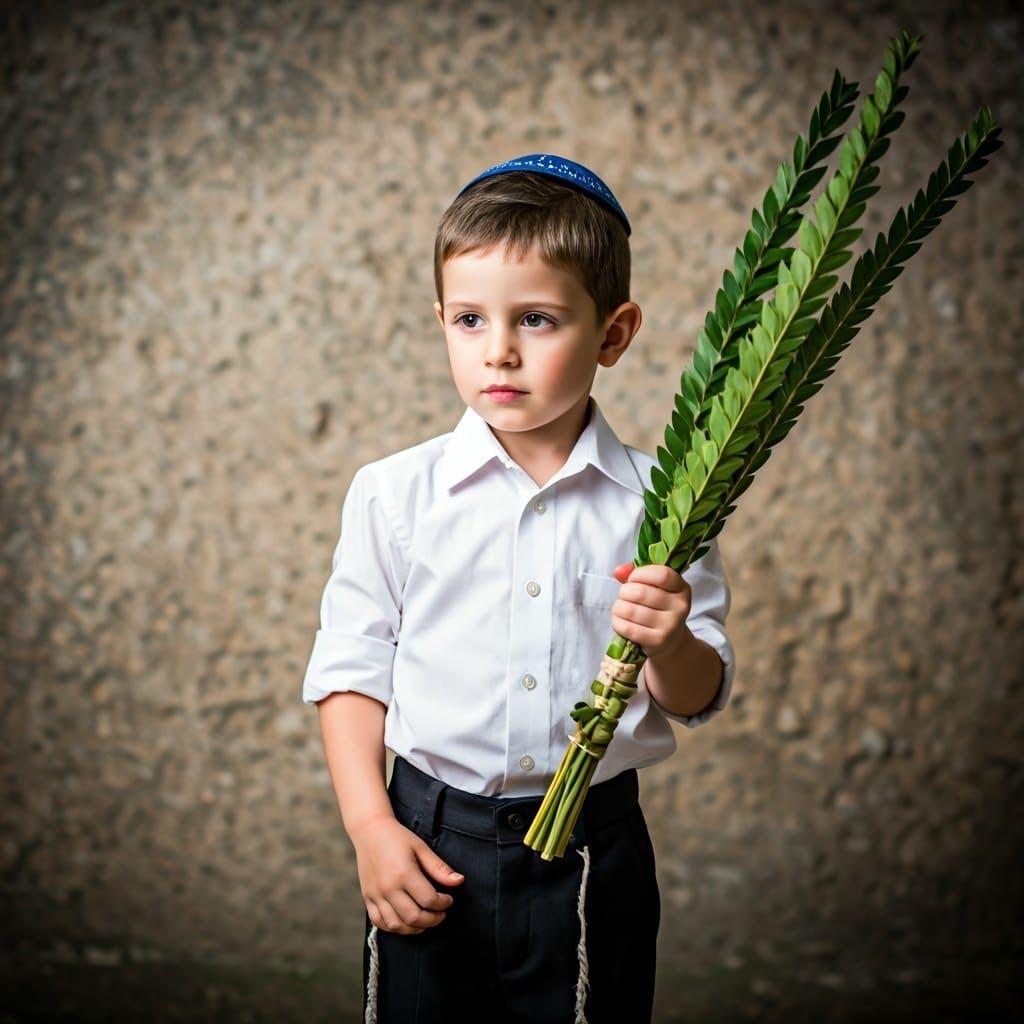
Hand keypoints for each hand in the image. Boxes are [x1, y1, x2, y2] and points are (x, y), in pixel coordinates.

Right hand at [348, 814, 464, 934]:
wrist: (369, 830)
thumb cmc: (397, 837)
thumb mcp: (421, 848)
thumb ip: (439, 868)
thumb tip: (459, 881)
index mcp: (404, 873)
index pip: (429, 900)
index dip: (443, 903)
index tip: (448, 899)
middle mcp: (388, 887)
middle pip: (414, 917)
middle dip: (432, 920)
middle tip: (441, 914)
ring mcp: (376, 895)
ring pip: (396, 925)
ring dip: (415, 928)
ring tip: (425, 920)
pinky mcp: (367, 898)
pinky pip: (379, 922)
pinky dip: (394, 927)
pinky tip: (406, 922)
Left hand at [611, 562, 693, 659]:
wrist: (670, 641)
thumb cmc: (657, 608)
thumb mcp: (653, 587)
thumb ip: (636, 574)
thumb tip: (618, 571)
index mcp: (682, 588)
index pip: (662, 575)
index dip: (640, 574)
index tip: (632, 579)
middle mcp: (680, 607)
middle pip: (641, 593)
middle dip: (624, 592)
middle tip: (624, 596)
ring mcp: (671, 626)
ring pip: (631, 610)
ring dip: (618, 608)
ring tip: (621, 609)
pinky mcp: (658, 641)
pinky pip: (628, 628)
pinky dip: (618, 623)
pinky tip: (621, 622)